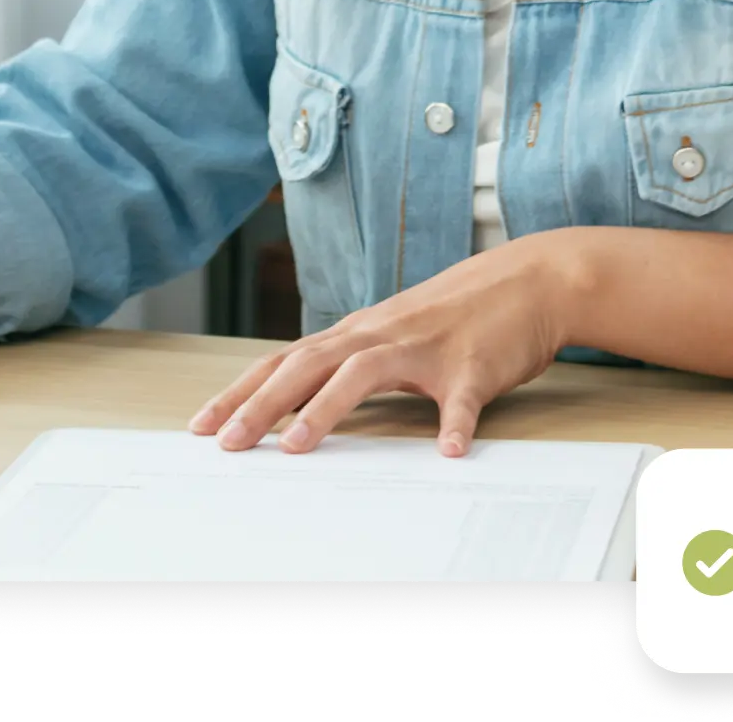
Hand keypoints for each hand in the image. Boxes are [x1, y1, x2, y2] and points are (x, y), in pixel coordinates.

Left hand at [187, 234, 576, 456]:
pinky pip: (462, 398)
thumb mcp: (392, 335)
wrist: (528, 281)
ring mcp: (426, 347)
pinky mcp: (474, 364)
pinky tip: (450, 451)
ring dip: (327, 408)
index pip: (285, 362)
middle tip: (228, 443)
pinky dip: (455, 424)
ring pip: (365, 372)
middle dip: (262, 405)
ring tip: (298, 446)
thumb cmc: (457, 315)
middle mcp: (381, 334)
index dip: (242, 392)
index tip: (203, 424)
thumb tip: (300, 402)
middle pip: (308, 365)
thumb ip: (350, 364)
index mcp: (358, 333)